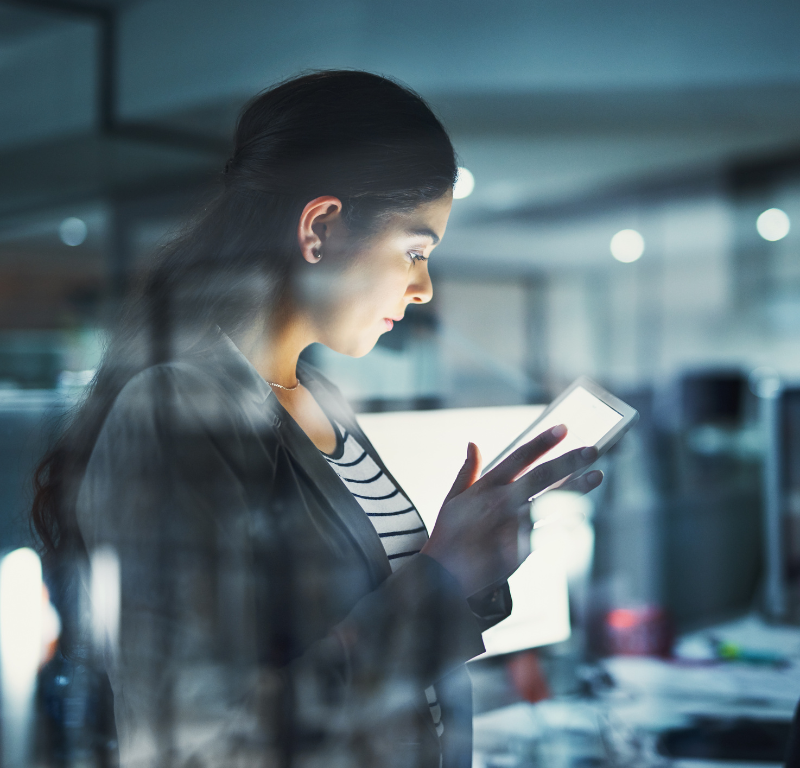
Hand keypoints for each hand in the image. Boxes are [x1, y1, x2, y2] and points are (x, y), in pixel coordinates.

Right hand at [420, 425, 602, 596]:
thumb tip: (473, 443)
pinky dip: (568, 523)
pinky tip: (583, 514)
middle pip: (543, 476)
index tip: (564, 428)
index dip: (543, 442)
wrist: (445, 574)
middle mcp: (502, 502)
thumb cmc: (449, 535)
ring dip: (578, 488)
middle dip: (569, 461)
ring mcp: (514, 525)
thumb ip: (467, 470)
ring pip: (552, 502)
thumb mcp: (453, 498)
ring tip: (597, 476)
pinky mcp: (522, 549)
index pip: (520, 457)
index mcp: (487, 486)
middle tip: (592, 449)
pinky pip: (551, 533)